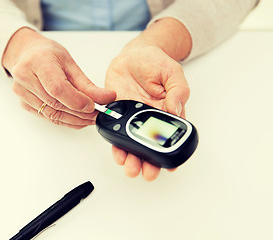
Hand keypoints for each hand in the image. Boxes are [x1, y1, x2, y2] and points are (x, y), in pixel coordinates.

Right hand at [2, 28, 115, 128]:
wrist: (25, 54)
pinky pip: (48, 118)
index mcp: (38, 62)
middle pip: (56, 104)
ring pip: (53, 115)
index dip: (77, 101)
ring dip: (76, 120)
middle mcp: (25, 78)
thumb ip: (87, 84)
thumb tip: (107, 98)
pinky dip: (66, 121)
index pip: (57, 88)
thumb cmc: (46, 54)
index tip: (94, 105)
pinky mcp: (24, 104)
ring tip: (91, 117)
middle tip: (99, 113)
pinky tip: (78, 118)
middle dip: (81, 113)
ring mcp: (23, 93)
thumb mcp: (69, 62)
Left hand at [105, 18, 191, 180]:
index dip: (169, 154)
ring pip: (132, 143)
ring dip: (131, 157)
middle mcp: (149, 118)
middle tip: (147, 172)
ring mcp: (132, 118)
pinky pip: (116, 130)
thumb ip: (177, 91)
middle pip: (150, 146)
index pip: (169, 137)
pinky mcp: (118, 113)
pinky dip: (116, 142)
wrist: (132, 55)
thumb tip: (175, 110)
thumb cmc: (155, 62)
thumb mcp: (172, 73)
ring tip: (130, 167)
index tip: (169, 167)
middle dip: (148, 162)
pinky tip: (117, 151)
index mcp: (166, 111)